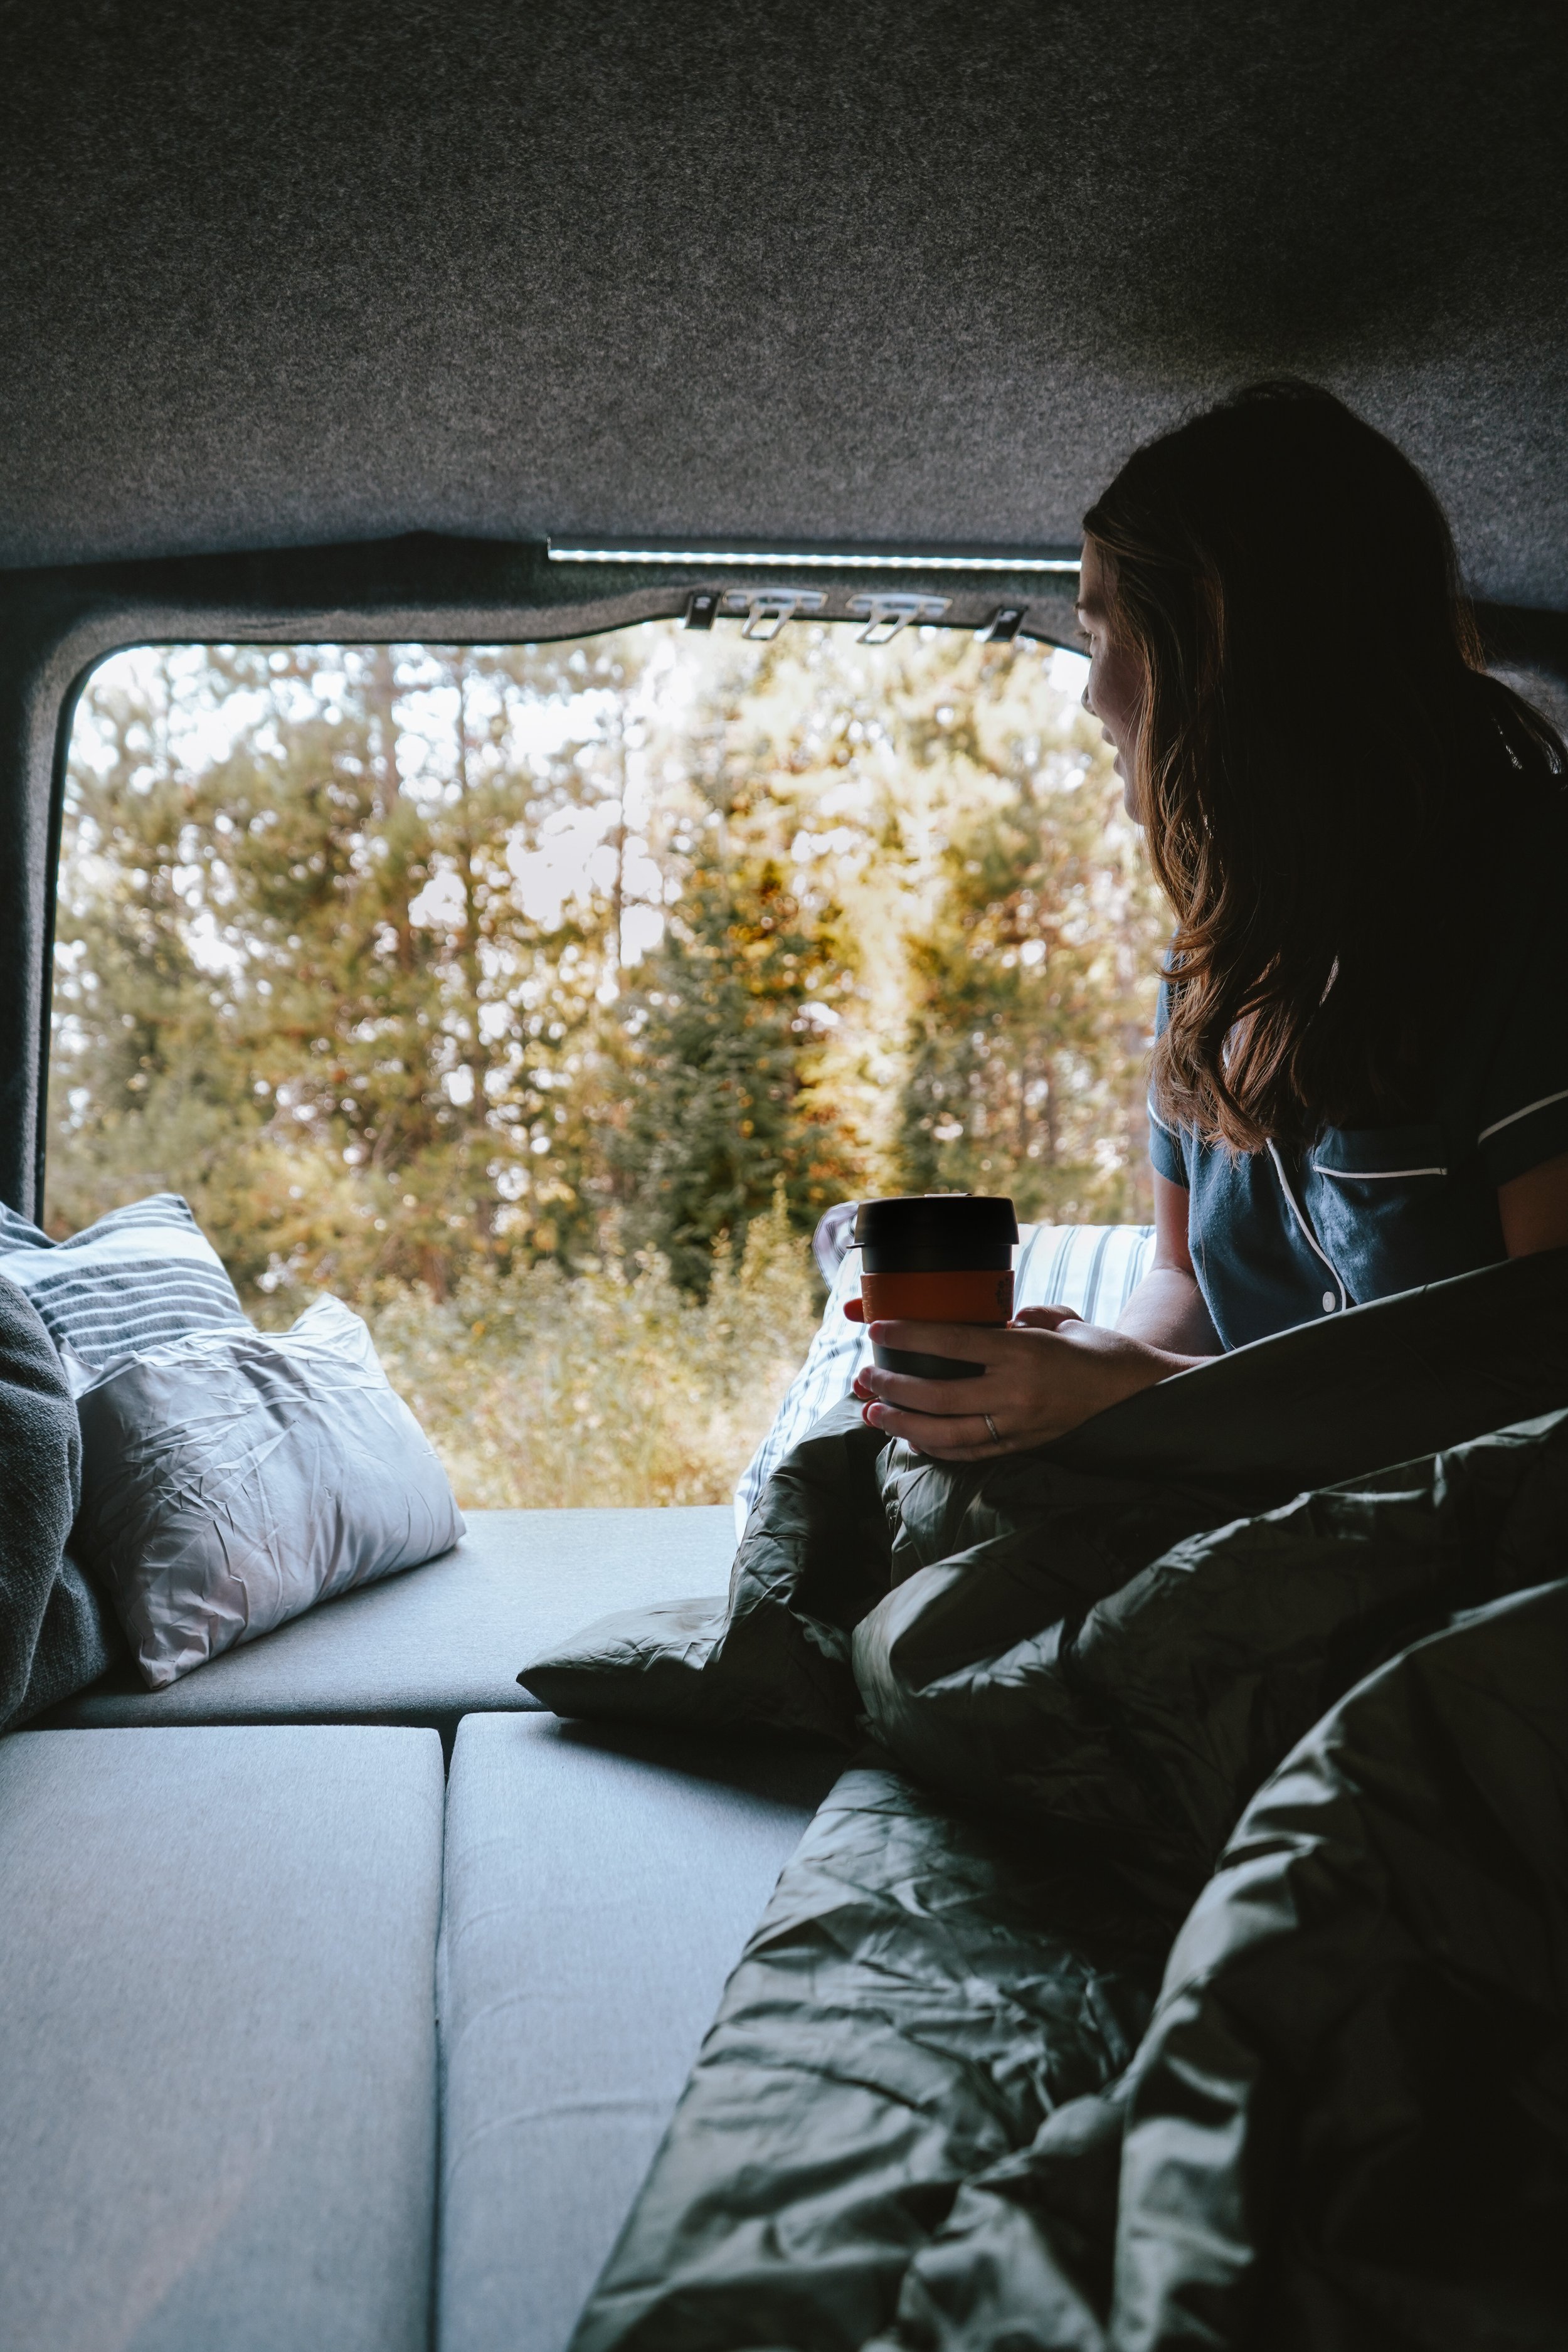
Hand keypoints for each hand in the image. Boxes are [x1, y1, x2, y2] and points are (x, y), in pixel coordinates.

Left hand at [847, 1302, 1184, 1459]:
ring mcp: (1021, 1426)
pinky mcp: (1025, 1446)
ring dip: (905, 1426)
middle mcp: (1020, 1392)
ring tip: (873, 1414)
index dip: (911, 1338)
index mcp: (1027, 1352)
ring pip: (949, 1433)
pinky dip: (936, 1447)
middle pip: (941, 1395)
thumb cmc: (1103, 1352)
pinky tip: (911, 1438)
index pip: (955, 1343)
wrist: (1145, 1396)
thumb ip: (1024, 1317)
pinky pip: (971, 1453)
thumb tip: (993, 1317)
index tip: (877, 1331)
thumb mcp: (1064, 1321)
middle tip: (865, 1378)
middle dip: (895, 1388)